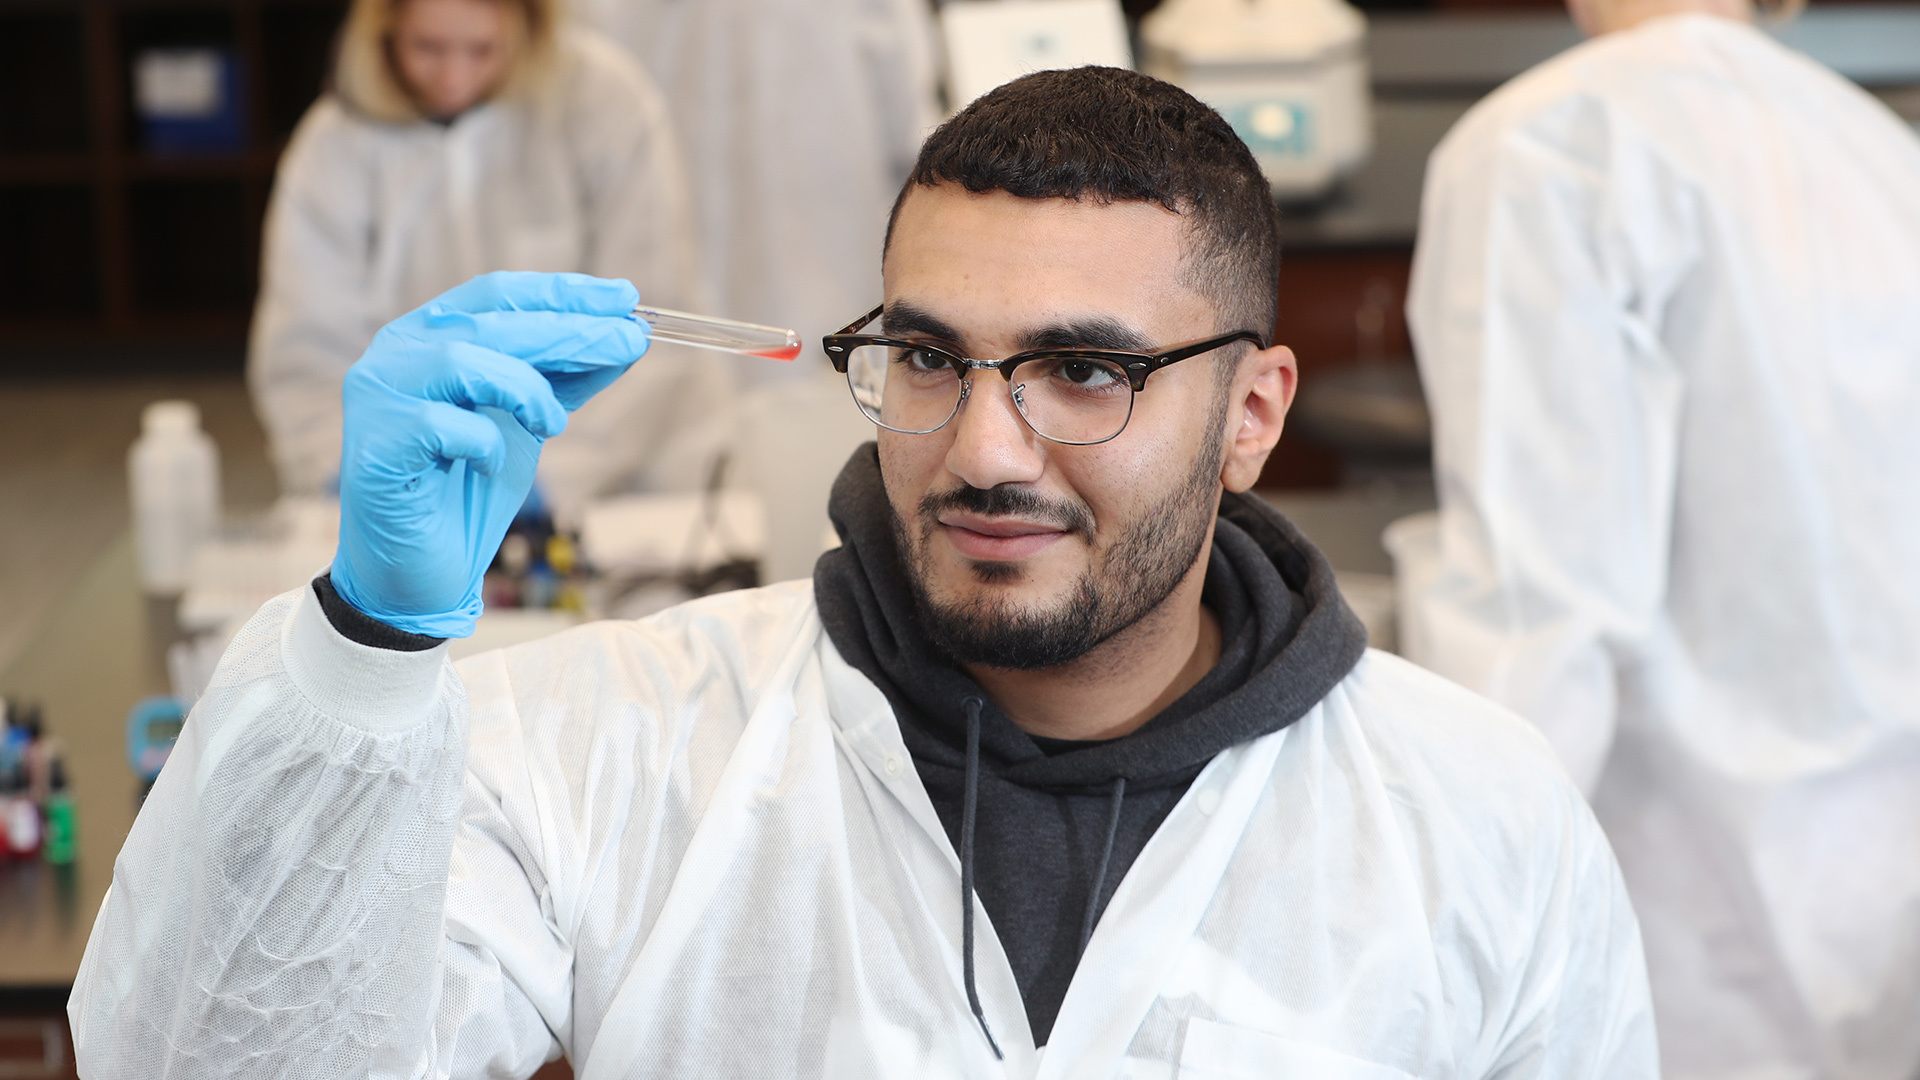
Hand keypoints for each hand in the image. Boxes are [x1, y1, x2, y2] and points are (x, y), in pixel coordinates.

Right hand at [329, 272, 647, 636]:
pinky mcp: (377, 442)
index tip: (626, 298)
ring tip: (553, 424)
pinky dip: (484, 440)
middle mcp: (397, 352)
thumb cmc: (468, 490)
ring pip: (464, 360)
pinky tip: (492, 463)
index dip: (563, 293)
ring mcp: (378, 394)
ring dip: (526, 389)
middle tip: (632, 340)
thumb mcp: (529, 423)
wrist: (421, 572)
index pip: (498, 294)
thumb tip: (627, 339)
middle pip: (492, 322)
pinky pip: (443, 423)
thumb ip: (565, 379)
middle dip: (571, 330)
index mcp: (430, 335)